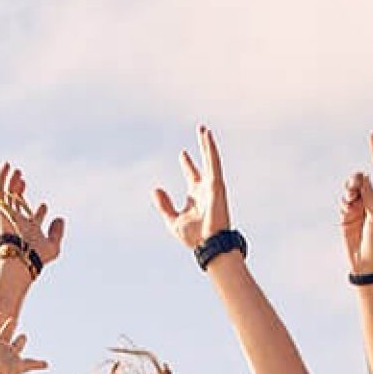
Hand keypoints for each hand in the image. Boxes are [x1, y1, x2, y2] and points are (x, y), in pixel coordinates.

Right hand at [0, 163, 64, 271]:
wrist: (19, 256)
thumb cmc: (35, 255)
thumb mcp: (53, 247)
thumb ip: (57, 233)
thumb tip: (60, 218)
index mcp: (30, 231)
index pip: (32, 219)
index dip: (39, 212)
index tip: (45, 205)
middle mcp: (17, 221)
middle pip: (16, 204)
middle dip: (20, 192)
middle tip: (24, 180)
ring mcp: (7, 214)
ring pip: (7, 195)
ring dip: (11, 182)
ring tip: (17, 170)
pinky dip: (0, 177)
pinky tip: (7, 165)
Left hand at [0, 301, 42, 373]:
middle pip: (4, 336)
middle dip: (7, 328)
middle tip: (11, 320)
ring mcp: (9, 358)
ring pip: (17, 347)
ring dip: (20, 342)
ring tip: (23, 337)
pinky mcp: (18, 367)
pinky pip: (31, 364)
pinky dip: (38, 364)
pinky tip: (46, 364)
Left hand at [153, 126, 232, 256]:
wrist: (208, 244)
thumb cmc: (194, 237)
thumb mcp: (173, 220)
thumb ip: (164, 205)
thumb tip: (156, 190)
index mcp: (195, 196)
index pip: (191, 176)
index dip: (187, 164)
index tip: (183, 154)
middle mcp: (205, 188)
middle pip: (203, 163)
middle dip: (202, 148)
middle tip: (201, 132)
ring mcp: (212, 186)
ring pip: (210, 160)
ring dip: (207, 144)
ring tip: (203, 129)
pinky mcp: (217, 184)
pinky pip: (213, 162)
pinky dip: (210, 149)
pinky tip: (207, 137)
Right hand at [340, 132, 372, 274]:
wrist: (369, 262)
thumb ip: (369, 195)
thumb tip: (362, 175)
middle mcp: (372, 198)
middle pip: (361, 177)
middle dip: (356, 180)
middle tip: (355, 186)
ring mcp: (359, 206)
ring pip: (350, 188)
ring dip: (349, 190)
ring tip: (350, 200)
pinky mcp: (347, 215)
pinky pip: (343, 201)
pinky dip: (344, 203)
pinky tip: (347, 210)